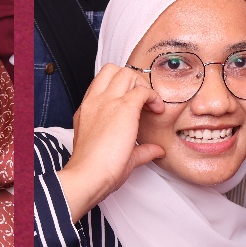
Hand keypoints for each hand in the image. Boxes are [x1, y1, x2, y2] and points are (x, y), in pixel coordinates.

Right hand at [57, 64, 164, 224]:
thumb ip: (138, 150)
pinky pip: (143, 90)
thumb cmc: (94, 170)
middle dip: (132, 81)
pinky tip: (157, 111)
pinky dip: (153, 97)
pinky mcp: (123, 108)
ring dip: (142, 85)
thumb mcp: (114, 155)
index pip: (102, 83)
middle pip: (113, 70)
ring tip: (149, 105)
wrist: (88, 176)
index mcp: (87, 110)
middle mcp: (95, 101)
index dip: (120, 88)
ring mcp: (107, 102)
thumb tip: (155, 150)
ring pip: (127, 73)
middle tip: (143, 101)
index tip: (133, 105)